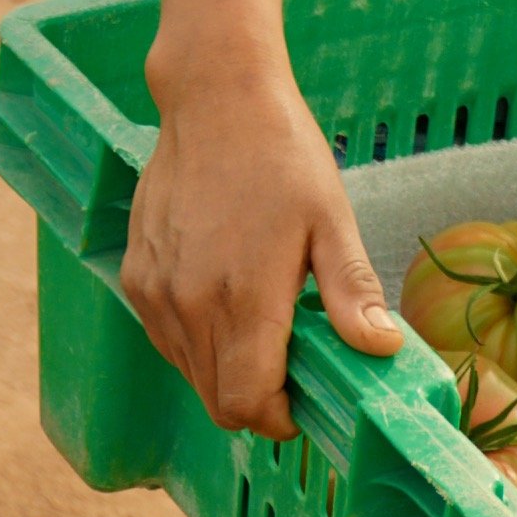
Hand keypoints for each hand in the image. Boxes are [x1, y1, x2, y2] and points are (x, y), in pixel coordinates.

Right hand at [123, 53, 400, 439]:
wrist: (216, 98)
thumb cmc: (283, 155)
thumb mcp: (332, 218)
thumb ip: (350, 291)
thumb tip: (381, 348)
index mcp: (243, 297)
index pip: (246, 404)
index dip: (278, 418)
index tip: (303, 398)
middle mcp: (188, 304)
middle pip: (218, 400)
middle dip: (257, 399)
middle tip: (292, 361)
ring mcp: (155, 292)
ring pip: (190, 373)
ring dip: (226, 370)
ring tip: (262, 321)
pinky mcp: (135, 275)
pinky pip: (165, 338)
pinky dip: (196, 341)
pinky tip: (225, 297)